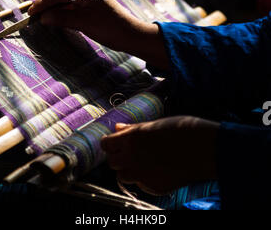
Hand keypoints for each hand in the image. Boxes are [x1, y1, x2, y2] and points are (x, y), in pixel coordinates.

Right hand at [28, 0, 169, 68]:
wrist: (131, 35)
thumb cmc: (110, 28)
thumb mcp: (84, 24)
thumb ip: (63, 18)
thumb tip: (43, 17)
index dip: (42, 2)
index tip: (31, 15)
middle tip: (34, 14)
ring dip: (51, 5)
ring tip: (41, 18)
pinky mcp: (89, 5)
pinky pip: (69, 4)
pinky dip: (59, 10)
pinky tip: (55, 20)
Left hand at [101, 116, 218, 194]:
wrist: (205, 148)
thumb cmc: (181, 130)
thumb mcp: (154, 124)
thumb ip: (133, 129)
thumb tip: (117, 128)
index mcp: (132, 138)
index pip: (106, 144)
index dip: (110, 143)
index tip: (116, 142)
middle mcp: (133, 158)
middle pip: (112, 162)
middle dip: (118, 157)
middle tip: (131, 151)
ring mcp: (142, 175)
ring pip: (123, 176)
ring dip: (129, 170)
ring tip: (145, 160)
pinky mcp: (154, 187)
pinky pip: (141, 185)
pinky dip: (145, 179)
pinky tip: (159, 169)